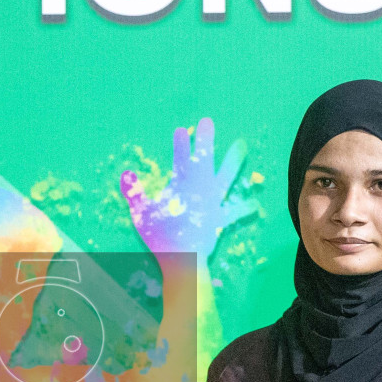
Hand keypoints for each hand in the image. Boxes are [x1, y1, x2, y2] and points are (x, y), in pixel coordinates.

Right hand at [120, 118, 255, 255]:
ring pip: (227, 176)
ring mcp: (214, 201)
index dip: (180, 143)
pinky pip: (236, 211)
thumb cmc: (160, 237)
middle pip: (204, 158)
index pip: (180, 158)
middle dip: (206, 140)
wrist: (183, 259)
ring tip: (242, 144)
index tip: (181, 129)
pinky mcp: (221, 218)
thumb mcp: (141, 213)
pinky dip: (245, 207)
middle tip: (208, 121)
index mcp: (181, 185)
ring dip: (234, 159)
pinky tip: (255, 203)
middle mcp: (200, 188)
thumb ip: (133, 192)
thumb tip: (125, 173)